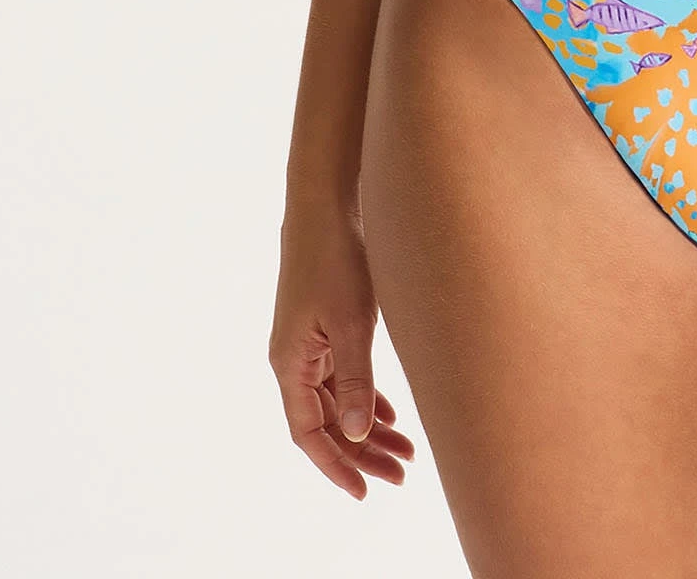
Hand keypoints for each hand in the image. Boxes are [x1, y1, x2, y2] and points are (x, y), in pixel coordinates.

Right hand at [269, 200, 415, 499]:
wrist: (325, 205)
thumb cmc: (336, 259)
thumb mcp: (352, 322)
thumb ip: (357, 379)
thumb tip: (361, 436)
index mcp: (290, 364)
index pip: (309, 434)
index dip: (336, 466)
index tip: (365, 491)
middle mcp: (294, 361)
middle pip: (327, 423)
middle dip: (363, 453)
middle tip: (401, 475)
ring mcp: (308, 344)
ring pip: (338, 402)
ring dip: (369, 428)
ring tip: (406, 452)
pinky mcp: (324, 328)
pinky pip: (342, 378)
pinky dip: (366, 398)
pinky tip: (392, 414)